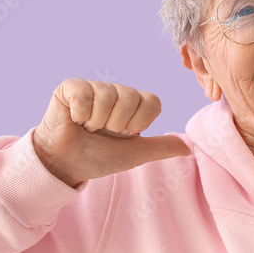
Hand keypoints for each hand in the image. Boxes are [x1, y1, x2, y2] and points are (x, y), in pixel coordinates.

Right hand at [32, 78, 189, 187]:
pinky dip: (80, 113)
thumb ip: (160, 148)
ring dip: (97, 121)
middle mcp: (115, 92)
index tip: (125, 134)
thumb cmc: (98, 158)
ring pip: (107, 94)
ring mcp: (94, 88)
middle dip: (117, 123)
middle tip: (104, 132)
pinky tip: (75, 120)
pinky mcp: (70, 88)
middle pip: (131, 97)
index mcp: (133, 105)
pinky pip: (84, 92)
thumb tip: (187, 147)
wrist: (66, 165)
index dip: (140, 122)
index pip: (152, 101)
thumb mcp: (134, 155)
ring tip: (88, 128)